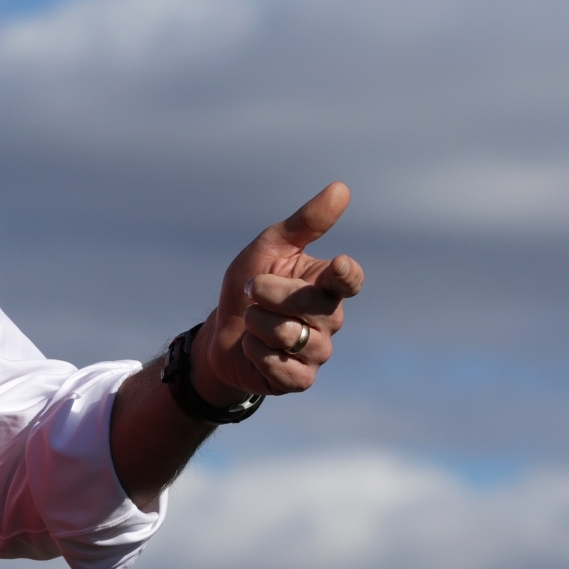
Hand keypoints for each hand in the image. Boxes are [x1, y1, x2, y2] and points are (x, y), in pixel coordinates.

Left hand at [194, 182, 363, 399]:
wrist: (220, 334)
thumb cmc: (249, 286)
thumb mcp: (270, 248)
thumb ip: (306, 222)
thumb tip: (342, 188)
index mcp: (326, 285)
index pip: (348, 280)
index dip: (345, 276)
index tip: (337, 266)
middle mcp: (330, 318)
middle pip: (308, 305)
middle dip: (269, 293)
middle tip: (252, 290)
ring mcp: (319, 351)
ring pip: (290, 335)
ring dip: (257, 324)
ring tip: (252, 322)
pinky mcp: (301, 379)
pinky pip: (281, 366)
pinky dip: (256, 352)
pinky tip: (254, 348)